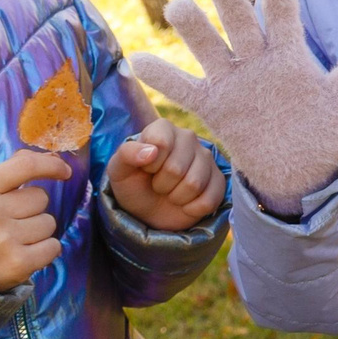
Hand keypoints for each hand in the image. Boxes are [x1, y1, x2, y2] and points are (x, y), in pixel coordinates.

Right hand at [0, 149, 70, 290]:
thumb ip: (12, 171)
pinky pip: (53, 247)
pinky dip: (45, 250)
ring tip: (14, 239)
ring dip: (38, 230)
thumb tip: (52, 156)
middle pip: (41, 198)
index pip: (26, 166)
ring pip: (49, 223)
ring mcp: (4, 240)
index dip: (51, 165)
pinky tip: (24, 253)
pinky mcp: (18, 264)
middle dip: (32, 208)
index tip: (64, 171)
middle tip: (10, 221)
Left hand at [106, 118, 226, 230]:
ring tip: (171, 192)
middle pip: (177, 168)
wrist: (148, 209)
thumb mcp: (119, 169)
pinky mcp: (218, 180)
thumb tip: (151, 152)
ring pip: (194, 184)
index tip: (146, 169)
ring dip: (176, 197)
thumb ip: (127, 154)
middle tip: (158, 184)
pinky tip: (186, 203)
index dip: (150, 164)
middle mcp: (188, 138)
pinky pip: (209, 200)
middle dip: (162, 185)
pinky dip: (192, 209)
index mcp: (164, 128)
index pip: (161, 143)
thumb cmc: (133, 184)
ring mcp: (206, 159)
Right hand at [131, 0, 337, 215]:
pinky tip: (138, 60)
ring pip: (208, 47)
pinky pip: (184, 89)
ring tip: (176, 8)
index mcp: (290, 53)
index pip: (284, 13)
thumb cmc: (325, 129)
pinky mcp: (214, 108)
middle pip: (239, 21)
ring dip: (192, 29)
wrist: (302, 172)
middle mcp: (257, 60)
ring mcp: (233, 82)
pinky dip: (161, 77)